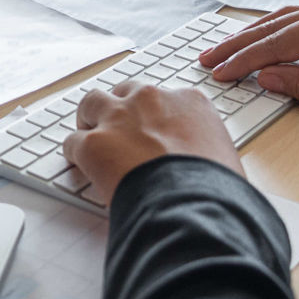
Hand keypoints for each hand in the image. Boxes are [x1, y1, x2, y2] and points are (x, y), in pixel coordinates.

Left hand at [62, 82, 241, 197]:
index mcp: (189, 102)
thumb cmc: (217, 191)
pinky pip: (73, 141)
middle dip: (121, 108)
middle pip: (126, 91)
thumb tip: (206, 170)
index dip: (156, 116)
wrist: (193, 206)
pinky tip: (79, 165)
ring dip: (90, 118)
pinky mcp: (93, 143)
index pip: (166, 98)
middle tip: (119, 129)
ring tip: (90, 135)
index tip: (153, 131)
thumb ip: (207, 150)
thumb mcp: (225, 158)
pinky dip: (75, 153)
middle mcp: (151, 100)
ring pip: (92, 103)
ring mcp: (119, 118)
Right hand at [198, 0, 298, 116]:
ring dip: (254, 35)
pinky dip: (276, 32)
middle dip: (239, 43)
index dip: (245, 59)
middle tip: (209, 58)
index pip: (278, 41)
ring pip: (285, 19)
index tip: (219, 72)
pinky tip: (262, 41)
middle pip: (275, 24)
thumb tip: (265, 78)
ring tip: (226, 50)